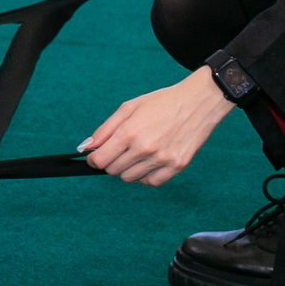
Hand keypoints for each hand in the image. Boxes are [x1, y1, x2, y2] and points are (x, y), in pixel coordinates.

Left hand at [80, 67, 236, 185]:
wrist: (198, 102)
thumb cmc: (162, 102)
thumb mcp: (129, 107)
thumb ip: (105, 129)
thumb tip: (86, 148)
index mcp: (130, 132)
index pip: (100, 160)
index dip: (93, 159)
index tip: (96, 156)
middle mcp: (145, 148)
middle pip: (113, 171)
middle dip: (110, 162)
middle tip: (120, 150)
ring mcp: (162, 159)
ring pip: (130, 179)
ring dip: (127, 169)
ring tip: (137, 153)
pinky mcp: (177, 166)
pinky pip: (151, 182)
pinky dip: (146, 176)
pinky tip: (149, 162)